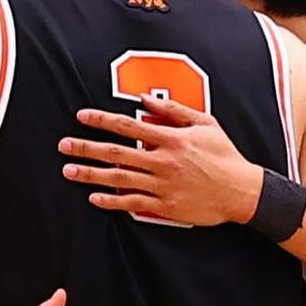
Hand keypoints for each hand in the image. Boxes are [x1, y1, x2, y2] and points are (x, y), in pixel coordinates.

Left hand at [58, 94, 263, 225]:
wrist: (242, 191)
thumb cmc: (224, 154)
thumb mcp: (205, 124)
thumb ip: (173, 111)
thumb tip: (144, 99)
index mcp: (171, 139)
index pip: (129, 126)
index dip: (102, 120)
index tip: (82, 116)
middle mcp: (163, 161)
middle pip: (116, 152)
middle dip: (86, 148)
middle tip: (63, 145)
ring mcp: (163, 185)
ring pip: (119, 178)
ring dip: (91, 174)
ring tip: (68, 171)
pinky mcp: (165, 206)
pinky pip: (132, 203)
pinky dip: (112, 201)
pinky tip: (94, 198)